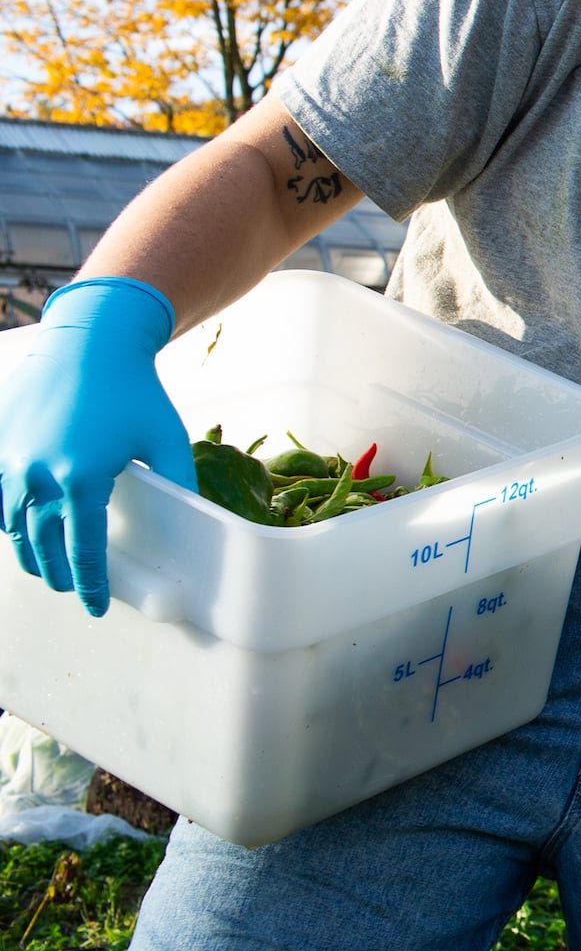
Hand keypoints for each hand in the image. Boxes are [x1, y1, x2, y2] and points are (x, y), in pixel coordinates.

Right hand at [0, 279, 194, 616]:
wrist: (89, 342)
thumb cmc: (135, 392)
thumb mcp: (167, 440)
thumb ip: (178, 484)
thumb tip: (192, 522)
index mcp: (82, 480)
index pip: (82, 551)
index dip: (89, 585)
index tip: (96, 607)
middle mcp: (37, 475)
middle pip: (41, 546)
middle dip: (56, 574)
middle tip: (69, 588)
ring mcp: (9, 460)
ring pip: (10, 526)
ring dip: (26, 551)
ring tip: (44, 565)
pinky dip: (6, 518)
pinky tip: (22, 528)